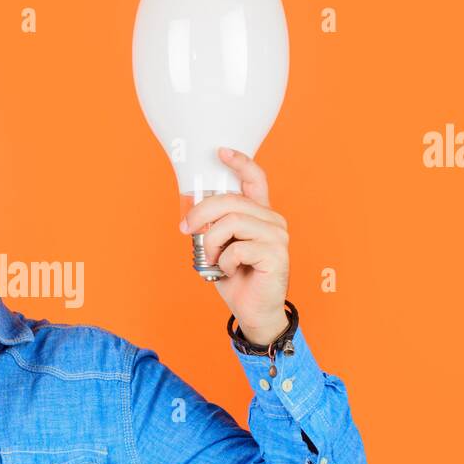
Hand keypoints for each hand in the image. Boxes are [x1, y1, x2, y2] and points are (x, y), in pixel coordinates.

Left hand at [179, 147, 289, 343]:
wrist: (254, 311)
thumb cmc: (237, 278)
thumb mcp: (221, 247)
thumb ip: (214, 227)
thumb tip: (191, 216)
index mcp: (260, 214)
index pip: (255, 179)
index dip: (239, 162)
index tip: (220, 152)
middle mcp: (273, 220)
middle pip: (231, 201)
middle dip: (201, 213)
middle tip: (185, 230)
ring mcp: (277, 236)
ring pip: (231, 223)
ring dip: (212, 243)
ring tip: (212, 259)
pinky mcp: (276, 254)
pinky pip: (237, 249)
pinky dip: (223, 262)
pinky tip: (229, 271)